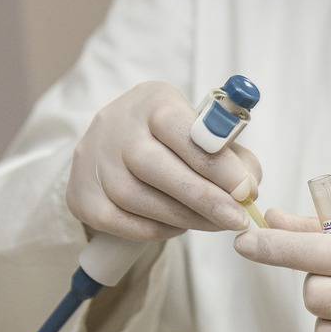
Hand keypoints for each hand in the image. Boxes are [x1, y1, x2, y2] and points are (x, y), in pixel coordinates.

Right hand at [67, 81, 261, 240]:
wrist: (116, 146)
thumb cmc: (174, 142)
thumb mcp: (206, 134)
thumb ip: (235, 158)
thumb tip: (249, 190)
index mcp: (153, 102)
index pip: (184, 131)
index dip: (218, 165)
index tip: (246, 191)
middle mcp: (116, 125)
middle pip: (156, 167)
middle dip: (204, 198)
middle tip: (236, 220)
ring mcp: (93, 160)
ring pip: (137, 198)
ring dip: (184, 218)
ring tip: (215, 224)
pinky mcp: (81, 195)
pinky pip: (120, 222)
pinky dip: (155, 229)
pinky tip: (178, 227)